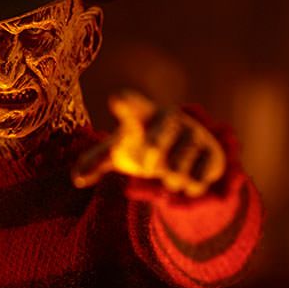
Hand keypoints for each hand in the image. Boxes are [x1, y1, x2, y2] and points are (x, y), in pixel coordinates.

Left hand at [72, 89, 225, 196]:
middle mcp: (170, 120)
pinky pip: (196, 178)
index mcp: (143, 116)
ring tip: (171, 174)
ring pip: (176, 167)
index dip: (126, 105)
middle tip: (151, 164)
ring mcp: (194, 134)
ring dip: (169, 179)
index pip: (133, 107)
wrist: (186, 158)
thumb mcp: (118, 153)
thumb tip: (77, 178)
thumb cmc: (144, 149)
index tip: (117, 100)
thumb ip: (95, 162)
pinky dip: (188, 187)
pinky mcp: (212, 153)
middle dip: (151, 161)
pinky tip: (189, 181)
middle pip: (156, 143)